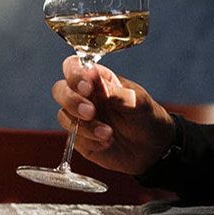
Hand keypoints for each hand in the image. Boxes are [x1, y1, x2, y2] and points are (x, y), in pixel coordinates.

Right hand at [51, 56, 175, 174]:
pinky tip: (107, 142)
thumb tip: (93, 74)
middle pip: (60, 90)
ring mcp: (80, 118)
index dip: (74, 75)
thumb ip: (114, 90)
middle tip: (91, 112)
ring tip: (109, 133)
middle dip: (71, 101)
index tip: (87, 87)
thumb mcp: (138, 101)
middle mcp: (84, 96)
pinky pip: (73, 137)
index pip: (74, 67)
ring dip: (84, 126)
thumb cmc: (146, 116)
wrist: (153, 147)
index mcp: (97, 79)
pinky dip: (89, 140)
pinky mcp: (80, 138)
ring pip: (63, 116)